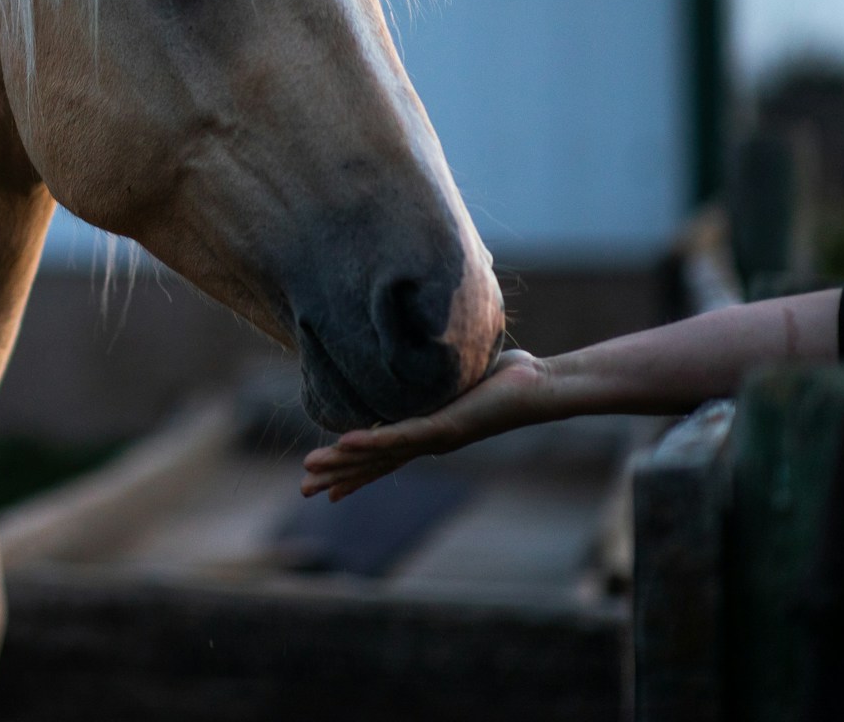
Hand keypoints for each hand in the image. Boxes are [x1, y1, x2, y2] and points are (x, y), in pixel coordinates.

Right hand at [300, 350, 552, 499]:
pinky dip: (372, 440)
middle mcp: (429, 443)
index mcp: (429, 434)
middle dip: (338, 477)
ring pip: (380, 454)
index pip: (383, 457)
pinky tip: (346, 443)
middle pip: (373, 464)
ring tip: (311, 471)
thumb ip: (439, 372)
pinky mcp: (446, 428)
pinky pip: (402, 436)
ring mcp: (436, 438)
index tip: (329, 490)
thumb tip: (427, 352)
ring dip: (344, 462)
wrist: (540, 388)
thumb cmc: (508, 378)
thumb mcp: (461, 374)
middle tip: (303, 490)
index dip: (354, 472)